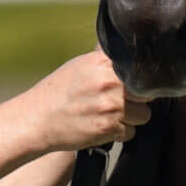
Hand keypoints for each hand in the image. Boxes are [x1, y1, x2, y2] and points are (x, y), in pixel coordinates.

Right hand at [23, 51, 151, 152]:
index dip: (140, 79)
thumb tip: (127, 51)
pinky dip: (119, 133)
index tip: (133, 85)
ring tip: (110, 116)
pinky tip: (102, 127)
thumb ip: (105, 62)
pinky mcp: (108, 128)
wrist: (37, 119)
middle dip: (139, 100)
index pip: (140, 68)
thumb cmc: (57, 93)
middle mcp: (109, 82)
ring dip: (131, 119)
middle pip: (147, 92)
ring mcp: (111, 106)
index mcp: (102, 63)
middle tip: (121, 102)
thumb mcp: (80, 66)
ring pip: (143, 115)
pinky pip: (130, 133)